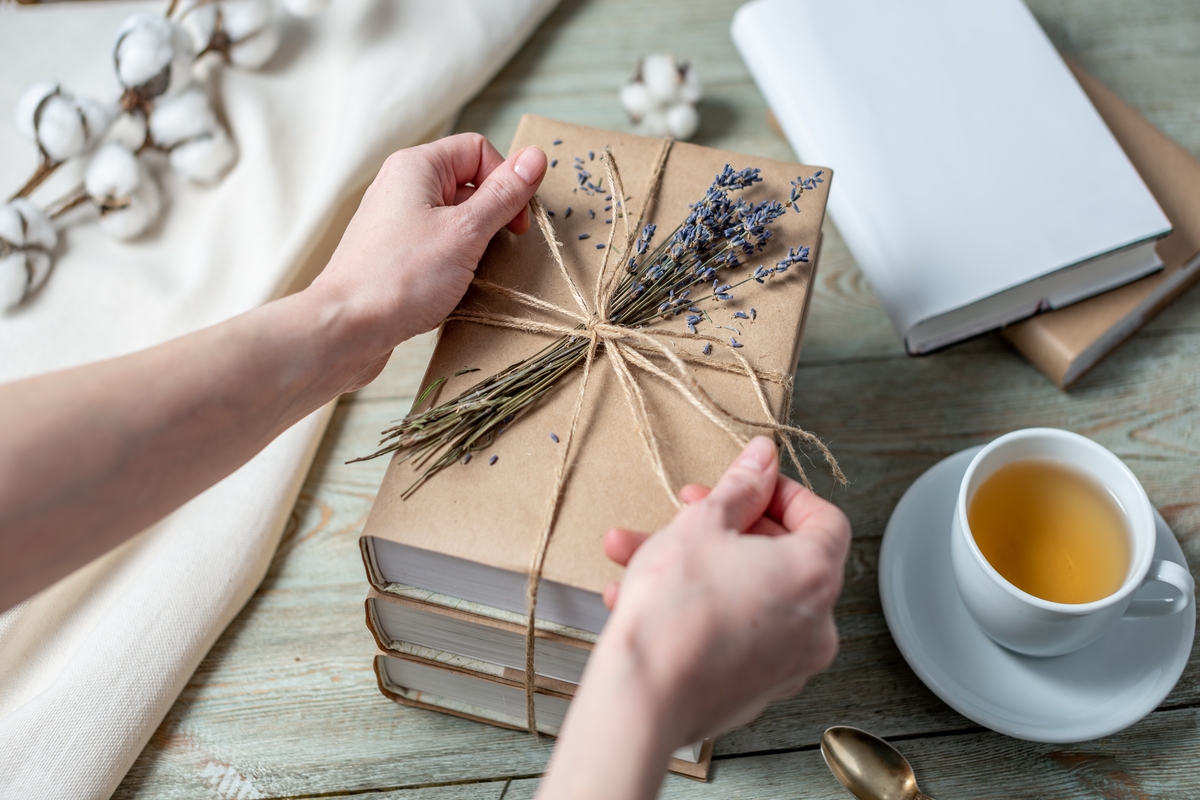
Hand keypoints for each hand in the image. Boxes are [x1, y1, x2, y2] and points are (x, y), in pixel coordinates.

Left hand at [309, 133, 546, 390]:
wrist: (345, 328)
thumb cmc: (402, 277)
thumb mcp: (466, 232)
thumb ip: (503, 195)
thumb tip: (536, 156)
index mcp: (416, 166)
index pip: (479, 151)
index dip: (506, 182)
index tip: (515, 225)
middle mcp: (401, 186)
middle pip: (467, 184)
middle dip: (491, 217)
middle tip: (496, 251)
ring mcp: (394, 221)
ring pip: (453, 219)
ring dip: (474, 244)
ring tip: (471, 274)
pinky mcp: (391, 253)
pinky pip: (436, 245)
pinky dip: (453, 263)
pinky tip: (451, 288)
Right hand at [598, 435, 850, 744]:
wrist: (641, 696)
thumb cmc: (673, 610)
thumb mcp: (702, 525)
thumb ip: (740, 485)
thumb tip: (763, 459)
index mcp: (813, 575)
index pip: (825, 519)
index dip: (784, 494)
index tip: (748, 485)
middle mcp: (815, 624)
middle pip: (781, 556)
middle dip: (725, 527)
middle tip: (687, 511)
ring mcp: (789, 663)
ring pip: (748, 594)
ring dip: (697, 566)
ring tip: (636, 553)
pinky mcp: (756, 689)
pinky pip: (736, 633)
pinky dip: (701, 609)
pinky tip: (641, 598)